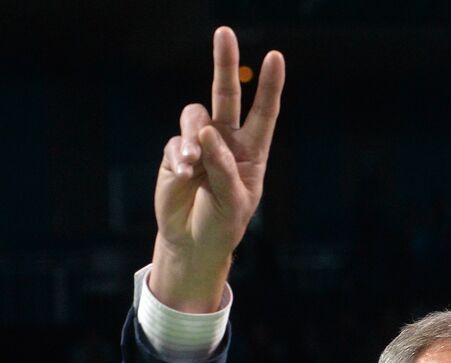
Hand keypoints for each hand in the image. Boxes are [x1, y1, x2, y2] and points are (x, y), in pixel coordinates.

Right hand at [150, 26, 284, 311]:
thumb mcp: (233, 201)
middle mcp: (227, 141)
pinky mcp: (175, 152)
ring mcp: (200, 144)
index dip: (269, 86)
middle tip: (224, 32)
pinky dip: (180, 157)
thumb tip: (207, 130)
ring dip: (194, 134)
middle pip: (226, 95)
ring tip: (194, 162)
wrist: (193, 241)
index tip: (275, 56)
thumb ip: (222, 166)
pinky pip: (176, 143)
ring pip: (195, 116)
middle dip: (225, 63)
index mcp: (252, 152)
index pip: (263, 113)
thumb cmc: (223, 223)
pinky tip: (183, 175)